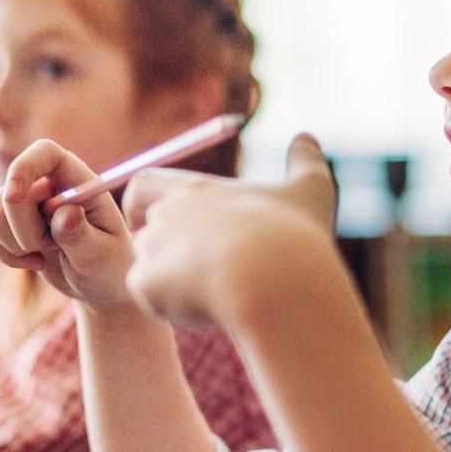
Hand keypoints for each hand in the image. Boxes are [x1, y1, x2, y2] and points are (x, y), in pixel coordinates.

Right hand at [0, 139, 137, 308]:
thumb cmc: (110, 266)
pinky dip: (8, 255)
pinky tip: (36, 262)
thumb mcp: (101, 256)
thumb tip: (65, 212)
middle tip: (54, 249)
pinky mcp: (10, 222)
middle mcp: (49, 184)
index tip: (13, 196)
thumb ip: (81, 235)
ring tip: (46, 255)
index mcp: (78, 181)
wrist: (99, 285)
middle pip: (10, 194)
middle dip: (25, 233)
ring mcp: (27, 201)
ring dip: (15, 245)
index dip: (24, 167)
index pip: (45, 153)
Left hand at [122, 134, 337, 328]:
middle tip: (207, 276)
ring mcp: (153, 248)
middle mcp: (166, 214)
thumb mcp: (309, 191)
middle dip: (170, 256)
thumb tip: (308, 138)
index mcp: (197, 189)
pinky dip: (173, 308)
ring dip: (174, 284)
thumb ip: (305, 162)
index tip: (152, 219)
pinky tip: (209, 314)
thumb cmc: (294, 236)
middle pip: (147, 234)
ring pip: (150, 270)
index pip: (144, 184)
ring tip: (218, 298)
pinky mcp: (146, 285)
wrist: (275, 282)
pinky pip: (151, 300)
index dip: (141, 203)